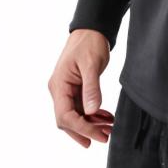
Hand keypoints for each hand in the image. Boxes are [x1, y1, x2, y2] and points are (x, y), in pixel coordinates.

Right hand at [48, 29, 114, 147]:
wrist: (91, 29)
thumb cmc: (89, 42)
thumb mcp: (91, 64)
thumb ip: (91, 88)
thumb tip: (91, 112)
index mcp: (59, 85)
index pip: (65, 116)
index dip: (80, 128)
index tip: (97, 135)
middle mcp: (59, 90)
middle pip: (68, 120)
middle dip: (86, 131)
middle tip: (105, 138)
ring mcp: (67, 90)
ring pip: (76, 115)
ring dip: (91, 125)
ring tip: (109, 130)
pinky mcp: (75, 89)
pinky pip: (82, 108)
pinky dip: (93, 115)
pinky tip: (106, 118)